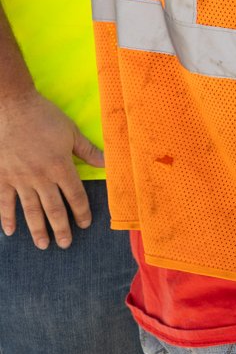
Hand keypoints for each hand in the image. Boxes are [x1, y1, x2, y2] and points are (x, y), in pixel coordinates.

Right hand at [0, 88, 101, 248]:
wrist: (12, 108)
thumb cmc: (45, 118)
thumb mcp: (71, 133)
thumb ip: (89, 151)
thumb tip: (108, 163)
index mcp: (60, 166)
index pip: (75, 195)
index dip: (81, 211)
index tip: (85, 224)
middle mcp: (41, 177)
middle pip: (53, 208)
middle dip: (60, 228)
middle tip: (65, 244)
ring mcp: (19, 178)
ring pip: (30, 209)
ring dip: (37, 229)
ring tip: (43, 245)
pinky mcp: (2, 176)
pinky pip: (5, 201)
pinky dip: (7, 217)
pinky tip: (10, 231)